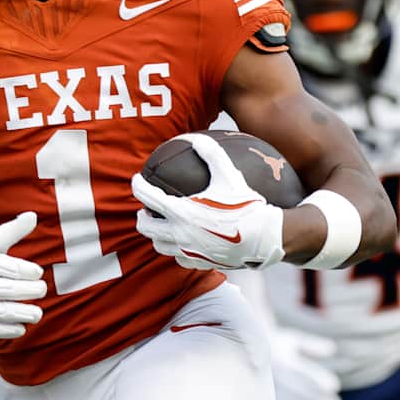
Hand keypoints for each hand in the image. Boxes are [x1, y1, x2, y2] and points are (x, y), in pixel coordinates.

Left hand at [131, 134, 284, 269]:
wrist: (262, 237)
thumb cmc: (245, 204)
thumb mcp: (229, 174)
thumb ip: (211, 153)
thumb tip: (196, 137)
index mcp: (180, 211)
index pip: (147, 196)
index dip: (138, 185)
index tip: (137, 179)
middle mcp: (178, 233)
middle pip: (145, 226)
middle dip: (141, 216)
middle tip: (146, 208)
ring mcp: (187, 250)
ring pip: (159, 245)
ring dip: (156, 235)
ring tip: (161, 226)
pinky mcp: (199, 262)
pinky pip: (179, 258)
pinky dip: (176, 250)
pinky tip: (183, 243)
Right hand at [270, 329, 341, 399]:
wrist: (240, 355)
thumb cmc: (273, 347)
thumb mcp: (291, 340)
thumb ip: (312, 345)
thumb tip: (332, 349)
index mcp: (285, 360)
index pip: (308, 373)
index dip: (323, 381)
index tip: (334, 387)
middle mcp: (277, 376)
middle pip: (304, 393)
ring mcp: (269, 391)